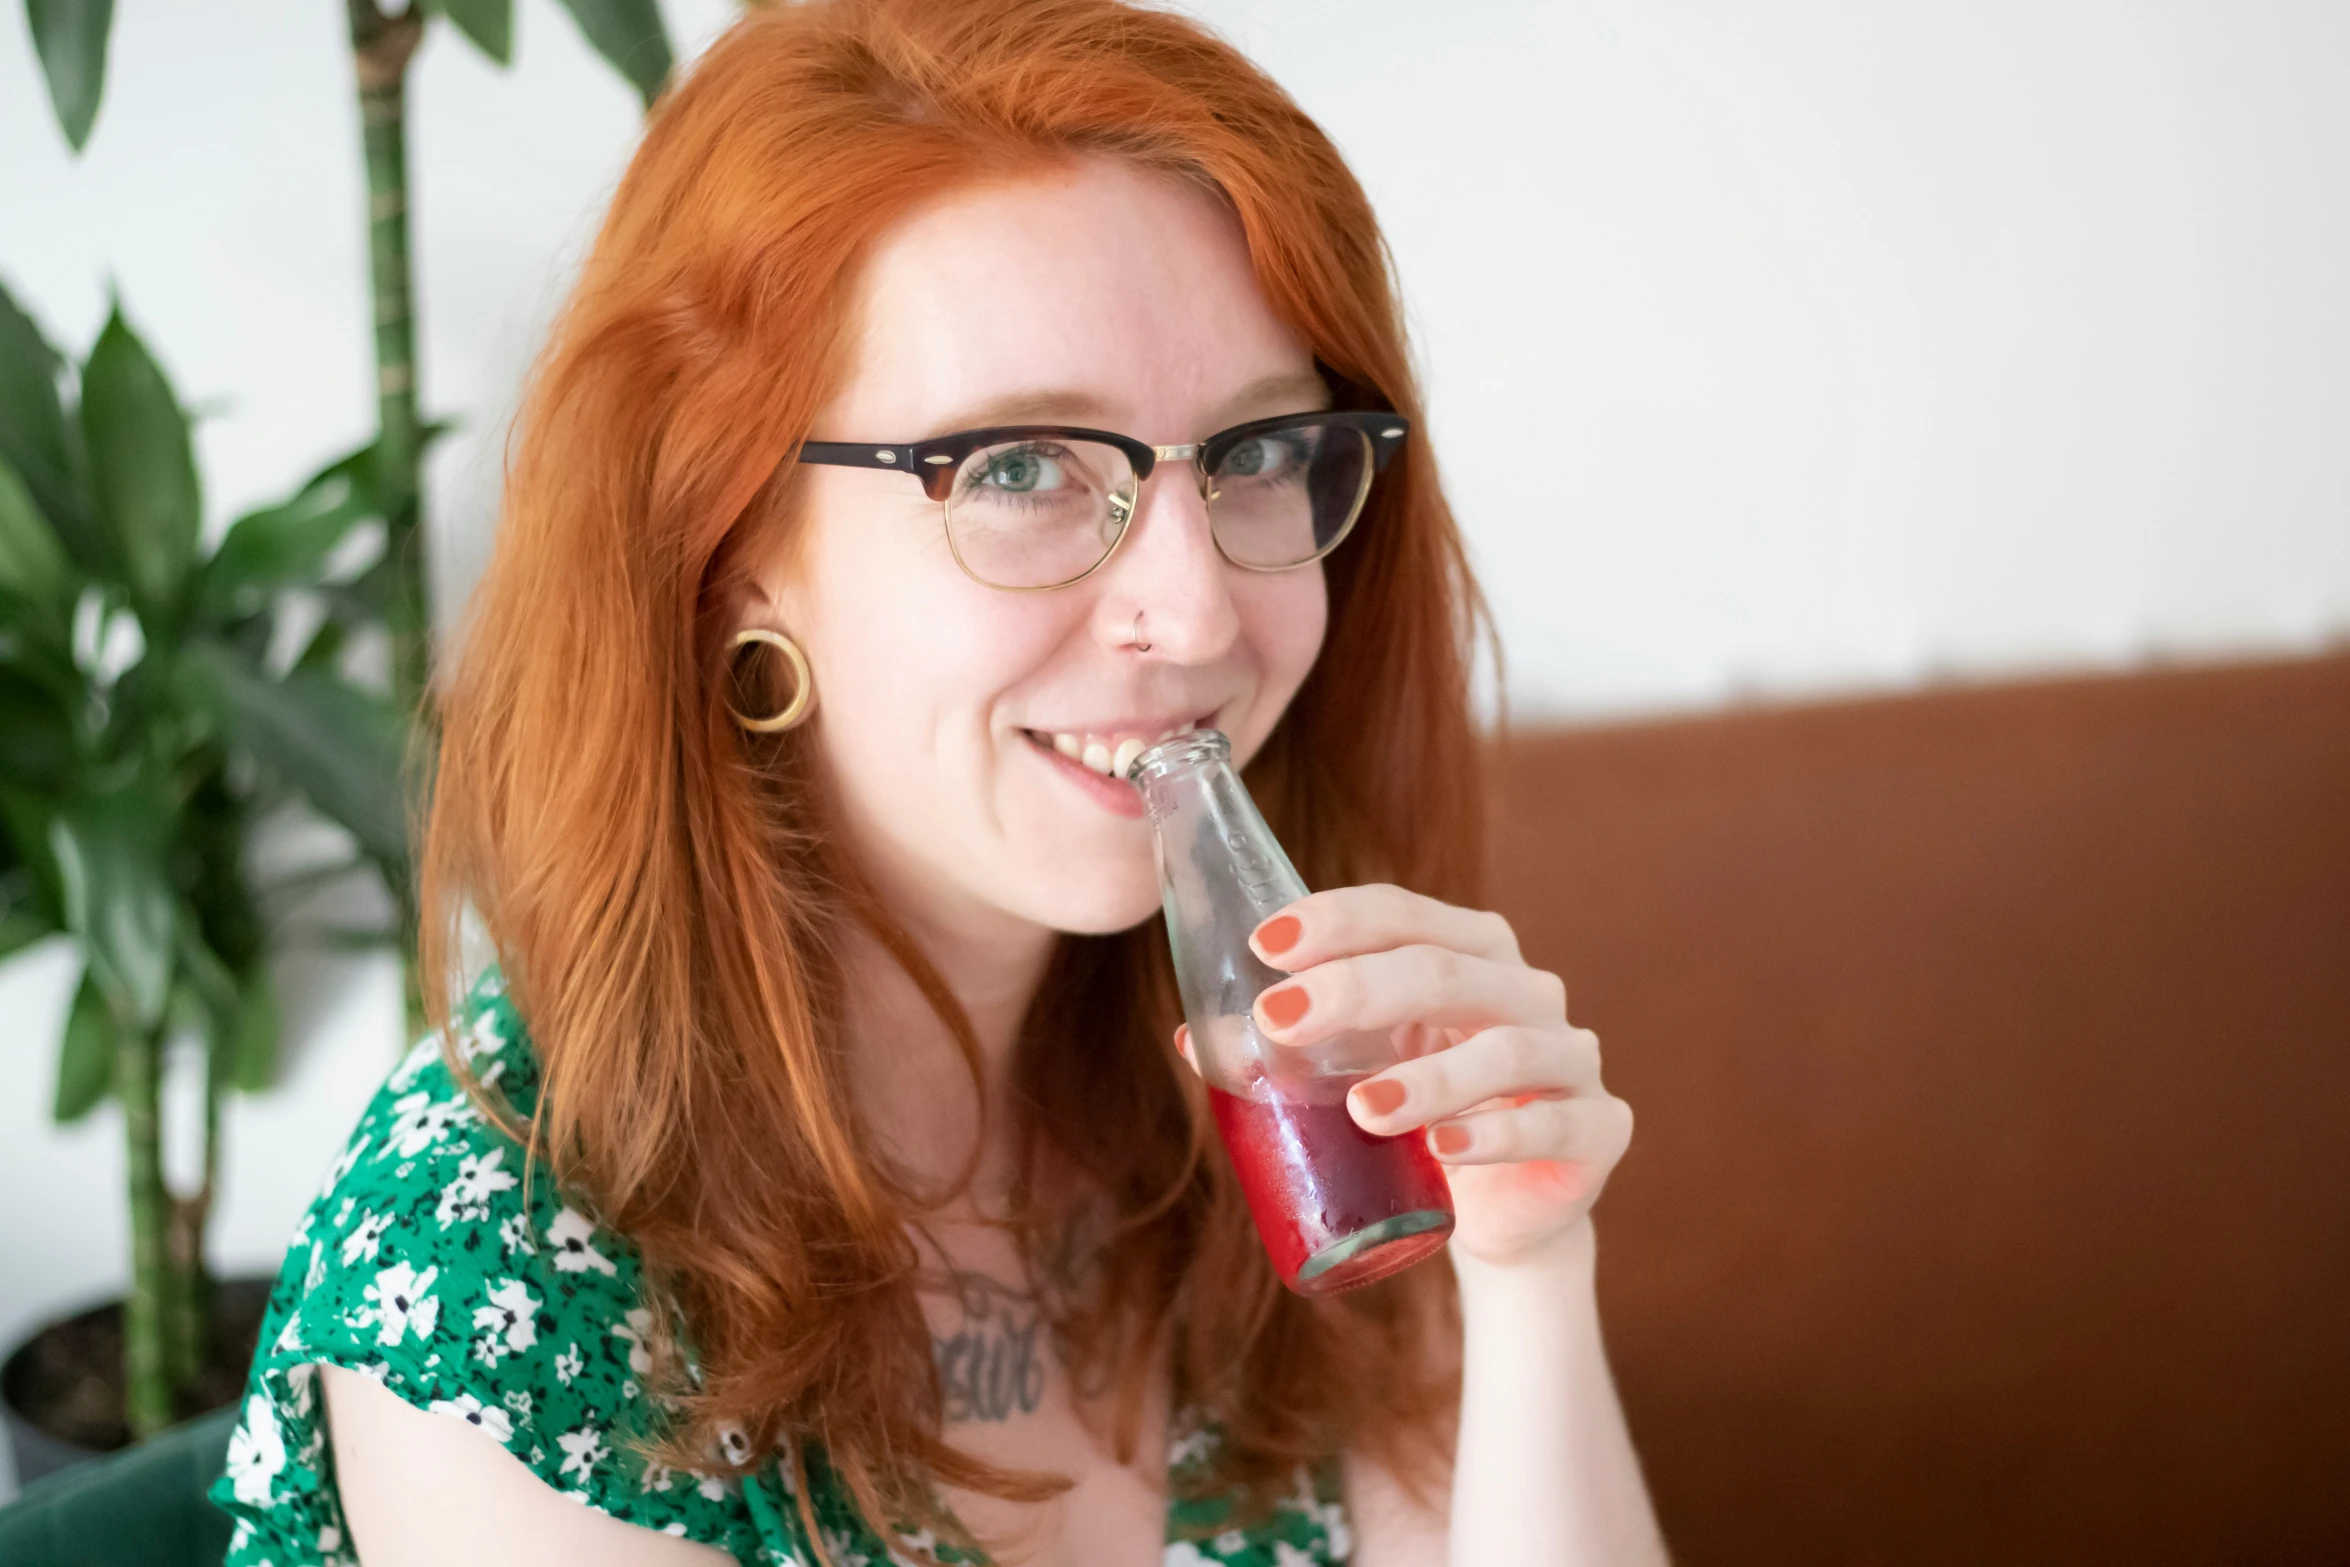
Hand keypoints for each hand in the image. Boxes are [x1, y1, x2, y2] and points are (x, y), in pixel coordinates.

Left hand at [1175, 885, 1631, 1271]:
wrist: (1504, 1212)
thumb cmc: (1420, 1120)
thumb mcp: (1356, 1074)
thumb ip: (1291, 1050)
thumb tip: (1198, 1037)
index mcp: (1469, 953)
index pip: (1404, 914)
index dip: (1336, 921)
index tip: (1264, 946)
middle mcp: (1527, 991)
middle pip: (1446, 970)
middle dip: (1357, 990)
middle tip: (1280, 1020)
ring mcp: (1573, 1057)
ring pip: (1506, 1048)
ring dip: (1429, 1077)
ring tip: (1363, 1109)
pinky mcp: (1601, 1128)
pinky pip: (1554, 1122)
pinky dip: (1495, 1134)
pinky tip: (1443, 1151)